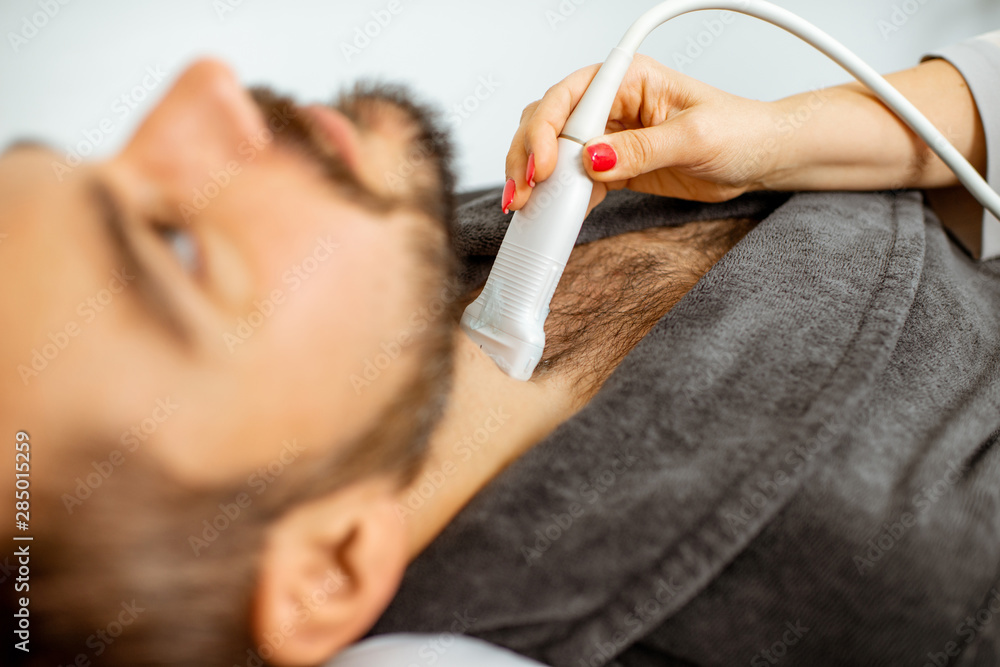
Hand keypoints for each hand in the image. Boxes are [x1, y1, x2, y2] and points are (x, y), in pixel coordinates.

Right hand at [504, 54, 783, 212]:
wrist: (760, 159)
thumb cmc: (740, 132)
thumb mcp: (693, 138)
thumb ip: (642, 149)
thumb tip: (593, 159)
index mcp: (629, 79)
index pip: (569, 97)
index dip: (545, 130)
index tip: (542, 166)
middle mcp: (613, 103)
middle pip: (549, 123)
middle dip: (528, 156)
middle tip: (524, 193)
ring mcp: (610, 136)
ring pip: (554, 153)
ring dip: (538, 180)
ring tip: (531, 207)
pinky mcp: (615, 166)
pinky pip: (576, 180)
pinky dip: (563, 198)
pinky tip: (560, 214)